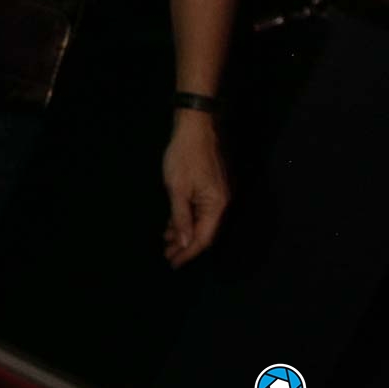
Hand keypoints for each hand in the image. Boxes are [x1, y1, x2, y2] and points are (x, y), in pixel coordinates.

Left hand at [162, 110, 228, 267]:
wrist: (194, 125)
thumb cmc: (184, 155)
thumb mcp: (177, 188)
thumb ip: (181, 218)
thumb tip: (186, 243)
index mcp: (217, 205)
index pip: (203, 238)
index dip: (188, 252)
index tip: (173, 262)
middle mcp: (222, 203)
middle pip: (204, 232)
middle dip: (185, 244)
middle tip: (167, 254)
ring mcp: (218, 194)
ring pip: (201, 220)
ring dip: (184, 231)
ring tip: (166, 241)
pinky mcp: (212, 186)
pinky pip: (200, 209)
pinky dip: (187, 217)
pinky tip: (173, 222)